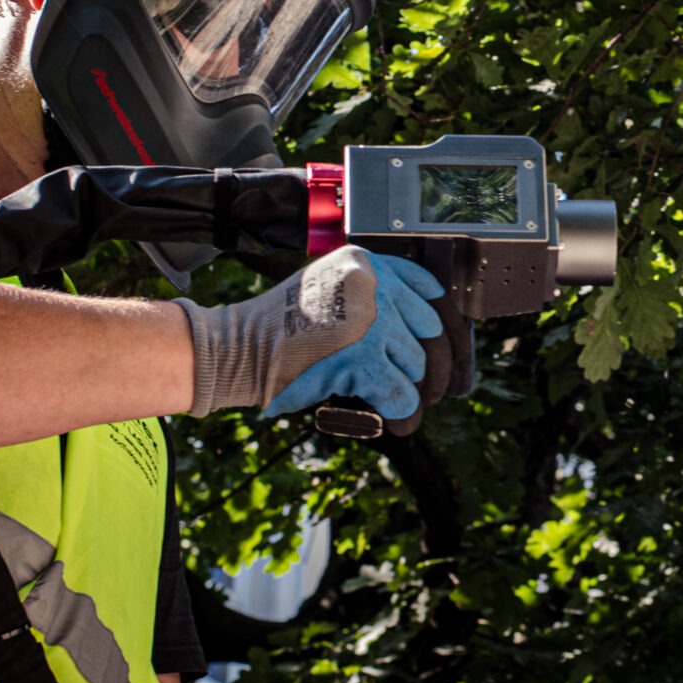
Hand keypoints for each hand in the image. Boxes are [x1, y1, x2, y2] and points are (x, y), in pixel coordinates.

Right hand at [177, 246, 445, 420]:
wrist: (238, 348)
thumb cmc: (280, 327)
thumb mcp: (328, 288)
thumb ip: (370, 297)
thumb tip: (425, 332)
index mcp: (365, 263)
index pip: (428, 289)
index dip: (442, 324)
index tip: (444, 344)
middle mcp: (373, 284)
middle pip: (430, 331)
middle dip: (430, 363)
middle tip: (429, 386)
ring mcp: (369, 320)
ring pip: (417, 364)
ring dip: (408, 387)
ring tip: (392, 397)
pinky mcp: (362, 358)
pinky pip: (402, 393)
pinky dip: (403, 412)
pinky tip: (398, 419)